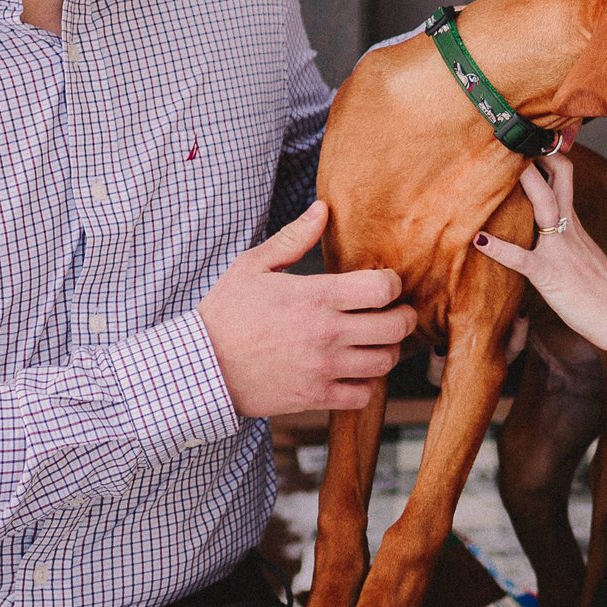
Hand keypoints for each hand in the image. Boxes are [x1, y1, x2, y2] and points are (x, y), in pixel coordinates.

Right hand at [199, 200, 414, 416]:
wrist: (202, 367)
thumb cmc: (226, 313)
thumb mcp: (252, 266)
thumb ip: (293, 238)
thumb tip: (322, 208)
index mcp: (315, 296)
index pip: (382, 288)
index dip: (392, 283)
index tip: (384, 284)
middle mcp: (326, 333)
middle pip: (395, 327)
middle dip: (404, 317)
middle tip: (397, 313)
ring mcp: (323, 368)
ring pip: (384, 362)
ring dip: (387, 350)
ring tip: (377, 342)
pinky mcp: (315, 397)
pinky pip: (363, 396)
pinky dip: (367, 385)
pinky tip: (355, 372)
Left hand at [470, 154, 606, 356]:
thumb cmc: (606, 292)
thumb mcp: (585, 256)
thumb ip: (566, 239)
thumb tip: (549, 230)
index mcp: (574, 223)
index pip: (563, 175)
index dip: (547, 152)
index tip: (526, 134)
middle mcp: (568, 229)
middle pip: (555, 179)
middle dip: (534, 154)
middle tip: (508, 132)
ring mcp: (560, 249)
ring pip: (542, 205)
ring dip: (522, 183)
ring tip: (495, 165)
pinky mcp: (551, 275)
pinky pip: (522, 258)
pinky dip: (500, 249)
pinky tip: (479, 241)